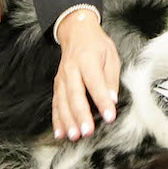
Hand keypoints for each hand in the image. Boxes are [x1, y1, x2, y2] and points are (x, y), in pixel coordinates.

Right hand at [52, 10, 122, 140]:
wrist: (76, 32)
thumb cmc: (96, 45)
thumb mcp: (111, 55)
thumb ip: (111, 78)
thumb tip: (112, 99)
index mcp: (87, 60)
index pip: (95, 83)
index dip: (102, 101)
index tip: (110, 116)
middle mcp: (71, 70)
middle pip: (75, 95)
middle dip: (81, 115)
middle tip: (87, 131)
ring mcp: (61, 78)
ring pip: (62, 102)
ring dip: (67, 120)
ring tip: (74, 136)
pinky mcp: (57, 85)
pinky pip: (55, 104)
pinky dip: (56, 120)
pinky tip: (60, 133)